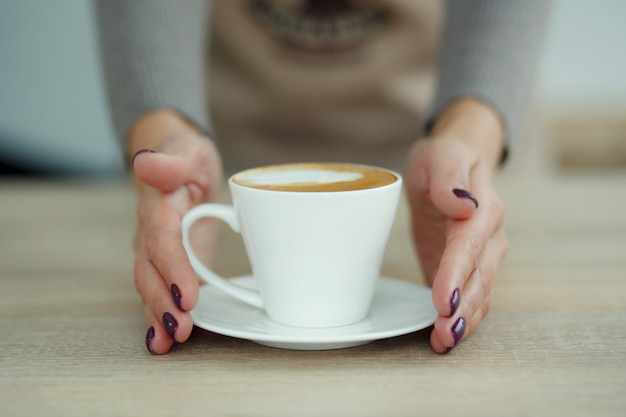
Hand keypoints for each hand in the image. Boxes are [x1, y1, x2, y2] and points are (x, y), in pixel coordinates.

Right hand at [129, 111, 222, 353]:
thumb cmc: (186, 156)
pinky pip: (158, 290)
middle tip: (181, 330)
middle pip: (150, 271)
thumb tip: (146, 162)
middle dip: (163, 302)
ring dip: (158, 315)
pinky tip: (164, 340)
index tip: (189, 295)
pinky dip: (159, 315)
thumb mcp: (186, 150)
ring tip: (167, 343)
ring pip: (150, 286)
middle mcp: (151, 233)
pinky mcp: (167, 263)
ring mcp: (155, 251)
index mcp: (159, 206)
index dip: (174, 268)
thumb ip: (170, 160)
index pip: (162, 240)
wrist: (177, 162)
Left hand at [404, 99, 508, 352]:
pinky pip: (471, 297)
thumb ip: (448, 177)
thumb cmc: (442, 159)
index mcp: (482, 208)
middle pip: (479, 277)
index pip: (468, 245)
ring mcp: (482, 257)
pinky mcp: (466, 270)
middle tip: (444, 333)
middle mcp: (489, 237)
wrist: (449, 167)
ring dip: (464, 320)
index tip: (442, 299)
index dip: (455, 273)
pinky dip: (462, 318)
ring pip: (479, 294)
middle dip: (463, 307)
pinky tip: (445, 337)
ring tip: (444, 342)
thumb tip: (462, 204)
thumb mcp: (439, 155)